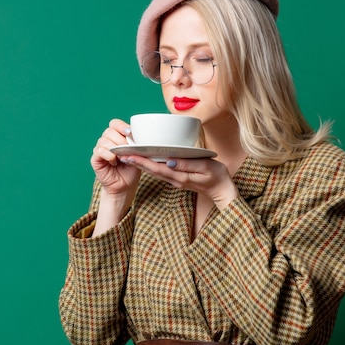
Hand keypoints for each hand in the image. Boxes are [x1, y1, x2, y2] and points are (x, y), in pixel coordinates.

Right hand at [91, 119, 140, 195]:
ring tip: (122, 157)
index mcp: (116, 136)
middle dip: (120, 139)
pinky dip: (109, 155)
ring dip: (115, 148)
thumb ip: (135, 144)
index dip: (121, 126)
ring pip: (104, 140)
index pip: (115, 123)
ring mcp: (99, 149)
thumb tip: (137, 136)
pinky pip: (99, 151)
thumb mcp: (137, 154)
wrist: (125, 185)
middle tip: (128, 149)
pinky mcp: (95, 159)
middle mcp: (106, 141)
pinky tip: (115, 162)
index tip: (130, 132)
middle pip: (109, 131)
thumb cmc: (132, 169)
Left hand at [119, 155, 238, 209]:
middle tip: (121, 153)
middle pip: (151, 170)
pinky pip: (160, 171)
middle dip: (136, 162)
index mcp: (180, 177)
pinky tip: (144, 159)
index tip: (130, 155)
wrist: (222, 190)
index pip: (157, 168)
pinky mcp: (177, 177)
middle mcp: (174, 179)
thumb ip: (188, 165)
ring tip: (128, 155)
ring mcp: (175, 180)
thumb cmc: (217, 177)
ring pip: (154, 171)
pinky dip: (150, 165)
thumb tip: (170, 161)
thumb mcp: (205, 168)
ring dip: (140, 163)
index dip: (142, 161)